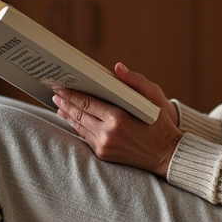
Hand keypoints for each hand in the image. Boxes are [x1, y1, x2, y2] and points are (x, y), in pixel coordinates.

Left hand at [52, 63, 182, 176]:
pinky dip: (77, 127)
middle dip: (66, 103)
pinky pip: (85, 137)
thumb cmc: (161, 123)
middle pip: (79, 114)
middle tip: (55, 93)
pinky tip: (72, 119)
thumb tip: (117, 67)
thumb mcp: (154, 98)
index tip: (60, 86)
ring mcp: (105, 146)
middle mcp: (108, 133)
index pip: (87, 103)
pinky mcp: (104, 154)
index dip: (71, 94)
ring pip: (80, 127)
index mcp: (118, 118)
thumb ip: (135, 81)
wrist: (167, 155)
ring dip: (68, 115)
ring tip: (59, 105)